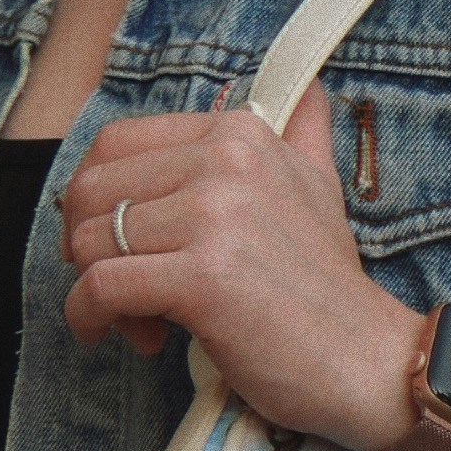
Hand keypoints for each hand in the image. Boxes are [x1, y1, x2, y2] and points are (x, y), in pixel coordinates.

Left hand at [61, 86, 416, 450]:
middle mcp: (226, 161)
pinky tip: (127, 337)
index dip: (99, 196)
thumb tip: (310, 91)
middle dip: (86, 244)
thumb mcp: (320, 184)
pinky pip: (100, 287)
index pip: (116, 144)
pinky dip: (90, 318)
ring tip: (141, 320)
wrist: (364, 360)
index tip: (118, 240)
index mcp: (240, 134)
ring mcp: (214, 217)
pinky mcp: (202, 278)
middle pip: (91, 189)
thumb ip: (302, 131)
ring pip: (88, 240)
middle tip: (123, 286)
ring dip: (94, 290)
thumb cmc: (325, 284)